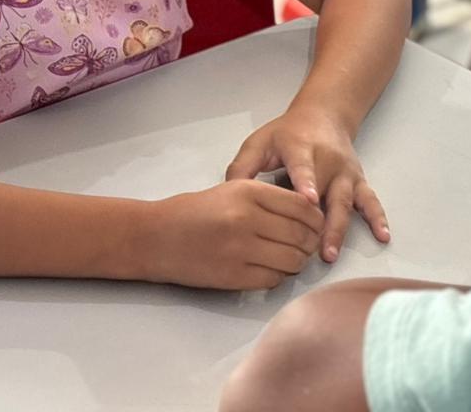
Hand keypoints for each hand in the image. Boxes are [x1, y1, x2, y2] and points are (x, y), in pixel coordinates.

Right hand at [141, 179, 323, 289]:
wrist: (154, 237)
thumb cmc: (192, 211)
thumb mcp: (231, 190)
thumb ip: (267, 199)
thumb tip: (307, 215)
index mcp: (248, 191)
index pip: (302, 207)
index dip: (316, 219)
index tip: (315, 225)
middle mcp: (247, 218)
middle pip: (301, 235)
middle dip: (309, 243)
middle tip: (305, 245)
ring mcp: (240, 249)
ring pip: (292, 260)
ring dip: (297, 262)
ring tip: (289, 258)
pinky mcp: (234, 276)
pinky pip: (273, 279)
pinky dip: (278, 277)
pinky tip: (270, 269)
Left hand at [227, 105, 387, 263]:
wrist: (323, 115)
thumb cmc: (286, 133)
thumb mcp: (259, 142)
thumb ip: (242, 167)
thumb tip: (227, 196)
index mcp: (301, 148)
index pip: (303, 166)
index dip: (305, 182)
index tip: (307, 199)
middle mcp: (327, 161)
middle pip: (326, 192)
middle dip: (322, 222)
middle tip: (315, 250)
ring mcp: (345, 173)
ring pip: (346, 203)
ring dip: (339, 229)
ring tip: (330, 253)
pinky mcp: (357, 181)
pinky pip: (370, 200)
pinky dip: (377, 218)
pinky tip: (382, 236)